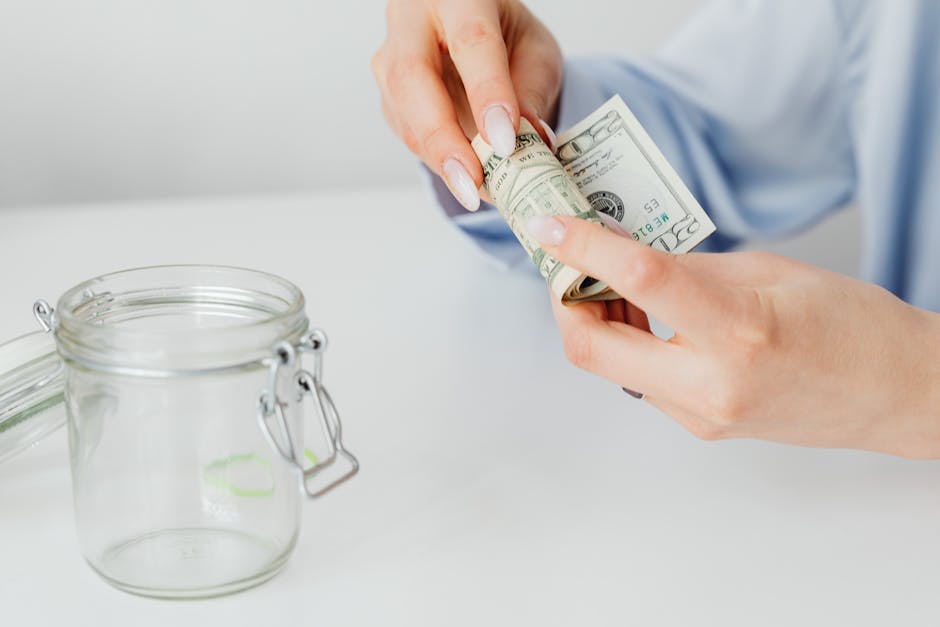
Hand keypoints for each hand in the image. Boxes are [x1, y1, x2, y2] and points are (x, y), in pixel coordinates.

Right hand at [372, 0, 561, 210]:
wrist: (476, 38)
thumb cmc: (508, 38)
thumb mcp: (536, 54)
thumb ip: (531, 92)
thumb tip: (531, 142)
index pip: (471, 43)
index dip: (487, 94)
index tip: (504, 142)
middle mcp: (411, 19)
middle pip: (413, 78)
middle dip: (444, 138)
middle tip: (473, 183)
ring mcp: (390, 57)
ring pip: (403, 113)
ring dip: (440, 159)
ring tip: (478, 192)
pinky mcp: (387, 95)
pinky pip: (407, 134)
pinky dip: (438, 161)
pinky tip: (466, 178)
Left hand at [526, 215, 939, 458]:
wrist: (893, 393)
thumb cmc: (849, 324)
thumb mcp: (767, 271)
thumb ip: (688, 266)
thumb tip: (623, 255)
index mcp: (739, 333)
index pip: (640, 280)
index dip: (582, 248)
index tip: (550, 226)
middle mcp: (711, 386)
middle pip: (592, 349)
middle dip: (564, 301)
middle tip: (564, 261)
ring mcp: (701, 416)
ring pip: (611, 365)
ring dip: (595, 319)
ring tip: (608, 278)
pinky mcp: (699, 426)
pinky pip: (640, 379)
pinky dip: (628, 341)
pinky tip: (644, 313)